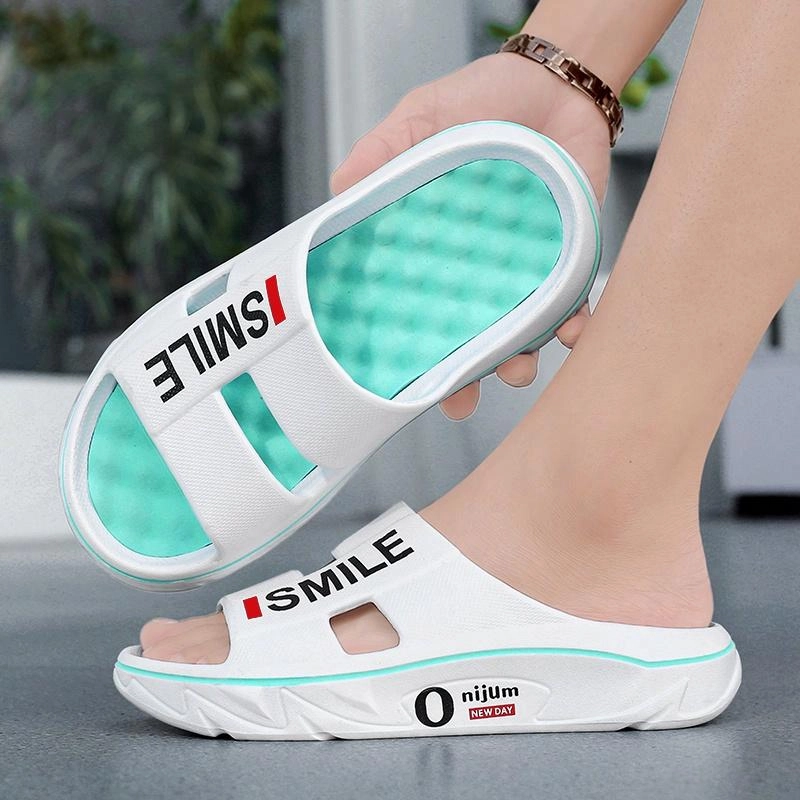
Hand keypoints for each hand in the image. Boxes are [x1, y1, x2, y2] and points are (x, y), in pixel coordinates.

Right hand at [331, 53, 609, 418]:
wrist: (555, 86)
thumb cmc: (480, 102)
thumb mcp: (421, 120)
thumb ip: (383, 153)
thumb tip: (338, 190)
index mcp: (433, 253)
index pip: (413, 311)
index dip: (405, 351)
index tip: (399, 386)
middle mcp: (475, 275)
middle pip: (464, 341)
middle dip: (461, 381)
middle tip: (458, 403)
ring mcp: (523, 274)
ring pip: (518, 338)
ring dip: (518, 363)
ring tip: (518, 371)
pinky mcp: (569, 263)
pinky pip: (573, 307)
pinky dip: (575, 327)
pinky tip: (574, 332)